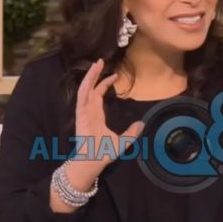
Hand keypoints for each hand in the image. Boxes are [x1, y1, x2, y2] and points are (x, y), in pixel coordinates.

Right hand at [73, 58, 143, 173]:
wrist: (94, 161)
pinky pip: (82, 97)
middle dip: (95, 74)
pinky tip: (90, 77)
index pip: (99, 94)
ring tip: (96, 64)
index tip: (114, 75)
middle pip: (91, 88)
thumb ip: (132, 133)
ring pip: (85, 89)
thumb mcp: (123, 141)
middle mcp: (89, 110)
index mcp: (97, 114)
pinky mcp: (81, 114)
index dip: (105, 84)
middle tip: (100, 61)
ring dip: (90, 76)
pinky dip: (85, 86)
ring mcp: (84, 111)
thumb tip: (141, 124)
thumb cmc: (104, 152)